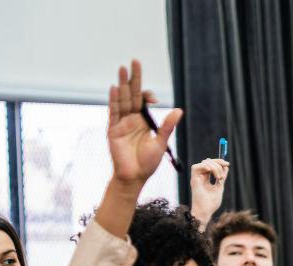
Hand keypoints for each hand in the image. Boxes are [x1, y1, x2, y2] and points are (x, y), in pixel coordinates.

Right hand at [107, 60, 182, 186]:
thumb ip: (167, 126)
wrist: (134, 176)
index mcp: (143, 121)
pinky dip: (114, 100)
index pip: (143, 101)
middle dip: (133, 78)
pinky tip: (115, 88)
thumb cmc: (147, 162)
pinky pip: (114, 113)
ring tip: (122, 68)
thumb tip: (178, 110)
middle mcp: (131, 119)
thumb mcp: (161, 142)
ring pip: (122, 100)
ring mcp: (121, 123)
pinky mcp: (113, 130)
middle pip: (132, 94)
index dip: (148, 95)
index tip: (155, 98)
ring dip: (122, 84)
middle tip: (134, 61)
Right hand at [190, 158, 228, 228]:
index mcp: (205, 179)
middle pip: (207, 161)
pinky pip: (196, 167)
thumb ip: (222, 177)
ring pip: (204, 163)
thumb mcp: (219, 187)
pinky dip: (206, 167)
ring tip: (219, 178)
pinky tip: (212, 173)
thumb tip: (226, 167)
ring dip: (215, 167)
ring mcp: (196, 178)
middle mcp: (200, 177)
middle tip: (225, 168)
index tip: (227, 164)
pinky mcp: (193, 180)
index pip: (211, 165)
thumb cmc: (211, 203)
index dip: (219, 162)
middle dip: (218, 162)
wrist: (205, 211)